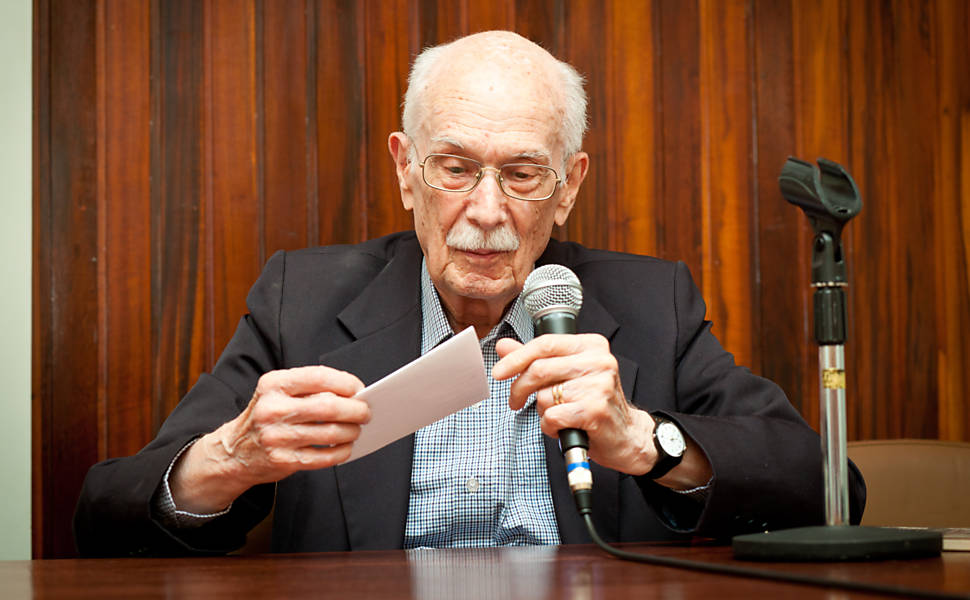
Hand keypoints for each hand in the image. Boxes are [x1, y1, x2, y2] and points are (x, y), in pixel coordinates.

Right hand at [170, 366, 369, 512]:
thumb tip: (352, 394)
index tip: (360, 389)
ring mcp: (276, 437)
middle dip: (355, 410)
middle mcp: (272, 409)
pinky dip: (341, 452)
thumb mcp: (276, 393)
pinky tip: (345, 447)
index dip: (346, 383)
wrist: (232, 452)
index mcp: (273, 385)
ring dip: (351, 431)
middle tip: (366, 412)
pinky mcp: (282, 460)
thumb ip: (309, 389)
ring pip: (329, 433)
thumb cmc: (265, 417)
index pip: (318, 377)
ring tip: (356, 430)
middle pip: (328, 407)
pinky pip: (323, 457)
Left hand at [492, 334, 656, 475]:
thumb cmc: (594, 404)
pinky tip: (564, 427)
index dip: (515, 358)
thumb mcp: (566, 375)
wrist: (627, 435)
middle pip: (539, 369)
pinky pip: (553, 417)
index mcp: (592, 346)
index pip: (544, 344)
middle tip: (516, 401)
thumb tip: (504, 347)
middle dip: (519, 388)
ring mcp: (599, 386)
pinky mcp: (595, 410)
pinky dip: (550, 427)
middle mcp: (599, 361)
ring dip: (543, 412)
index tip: (498, 372)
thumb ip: (535, 360)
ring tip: (559, 416)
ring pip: (545, 396)